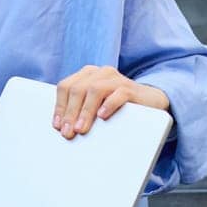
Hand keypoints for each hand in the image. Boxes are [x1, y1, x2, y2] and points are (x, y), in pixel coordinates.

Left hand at [53, 65, 170, 139]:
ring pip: (95, 90)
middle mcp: (100, 73)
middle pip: (78, 89)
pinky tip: (102, 116)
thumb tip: (62, 129)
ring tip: (81, 128)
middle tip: (68, 132)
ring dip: (86, 111)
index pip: (66, 87)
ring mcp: (116, 79)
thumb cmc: (117, 107)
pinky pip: (118, 93)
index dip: (60, 106)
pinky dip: (109, 104)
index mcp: (87, 75)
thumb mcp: (95, 106)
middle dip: (70, 112)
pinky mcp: (131, 88)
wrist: (149, 102)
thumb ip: (80, 109)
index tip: (58, 125)